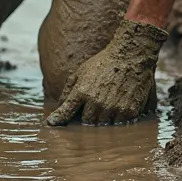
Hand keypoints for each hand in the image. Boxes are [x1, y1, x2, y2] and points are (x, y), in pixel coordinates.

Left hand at [46, 20, 166, 126]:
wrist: (130, 56)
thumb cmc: (104, 62)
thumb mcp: (81, 71)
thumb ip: (69, 89)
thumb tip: (60, 104)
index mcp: (82, 91)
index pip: (67, 111)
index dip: (58, 119)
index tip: (51, 124)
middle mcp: (96, 102)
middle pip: (87, 121)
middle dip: (87, 116)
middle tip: (93, 105)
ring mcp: (113, 108)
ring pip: (103, 124)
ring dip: (102, 118)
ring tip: (107, 103)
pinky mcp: (129, 111)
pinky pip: (119, 123)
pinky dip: (117, 118)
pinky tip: (118, 105)